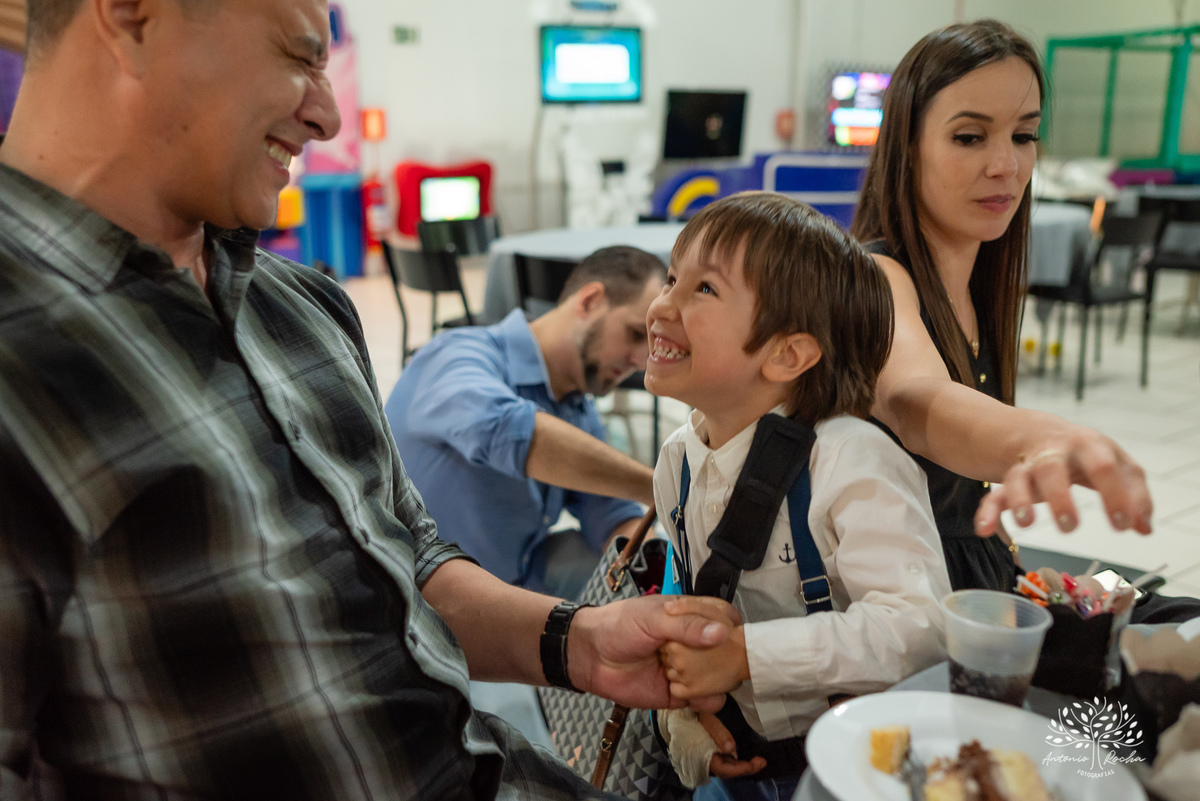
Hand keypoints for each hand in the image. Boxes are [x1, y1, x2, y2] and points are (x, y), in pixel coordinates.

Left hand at [567, 594, 734, 710]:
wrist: (590, 655)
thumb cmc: (618, 625)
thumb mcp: (652, 618)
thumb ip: (686, 626)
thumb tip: (721, 634)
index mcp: (691, 616)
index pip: (725, 618)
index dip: (730, 627)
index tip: (727, 636)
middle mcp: (695, 643)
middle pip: (728, 652)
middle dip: (721, 660)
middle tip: (698, 659)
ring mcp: (689, 669)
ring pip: (721, 679)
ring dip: (712, 681)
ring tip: (684, 676)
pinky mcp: (681, 694)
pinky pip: (706, 701)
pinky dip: (703, 701)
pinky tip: (683, 694)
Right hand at [698, 712, 766, 779]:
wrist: (697, 706)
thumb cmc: (700, 712)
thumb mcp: (707, 718)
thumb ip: (717, 732)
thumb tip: (731, 748)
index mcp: (704, 754)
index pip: (722, 769)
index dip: (737, 770)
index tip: (751, 765)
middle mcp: (710, 758)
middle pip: (729, 771)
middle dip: (746, 769)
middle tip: (762, 762)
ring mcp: (716, 755)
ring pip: (732, 767)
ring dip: (746, 766)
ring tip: (760, 761)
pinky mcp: (720, 750)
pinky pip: (732, 760)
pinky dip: (743, 761)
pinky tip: (752, 757)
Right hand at [974, 427, 1151, 536]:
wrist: (1035, 430)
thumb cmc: (1083, 452)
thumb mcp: (1115, 461)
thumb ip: (1134, 493)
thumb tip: (1144, 528)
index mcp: (1087, 444)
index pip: (1103, 466)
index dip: (1115, 495)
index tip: (1124, 525)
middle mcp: (1054, 452)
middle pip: (1052, 468)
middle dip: (1059, 497)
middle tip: (1069, 527)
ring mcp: (1028, 465)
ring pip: (1018, 478)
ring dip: (1020, 500)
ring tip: (1025, 523)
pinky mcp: (1009, 480)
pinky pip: (994, 494)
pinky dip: (987, 512)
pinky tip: (985, 530)